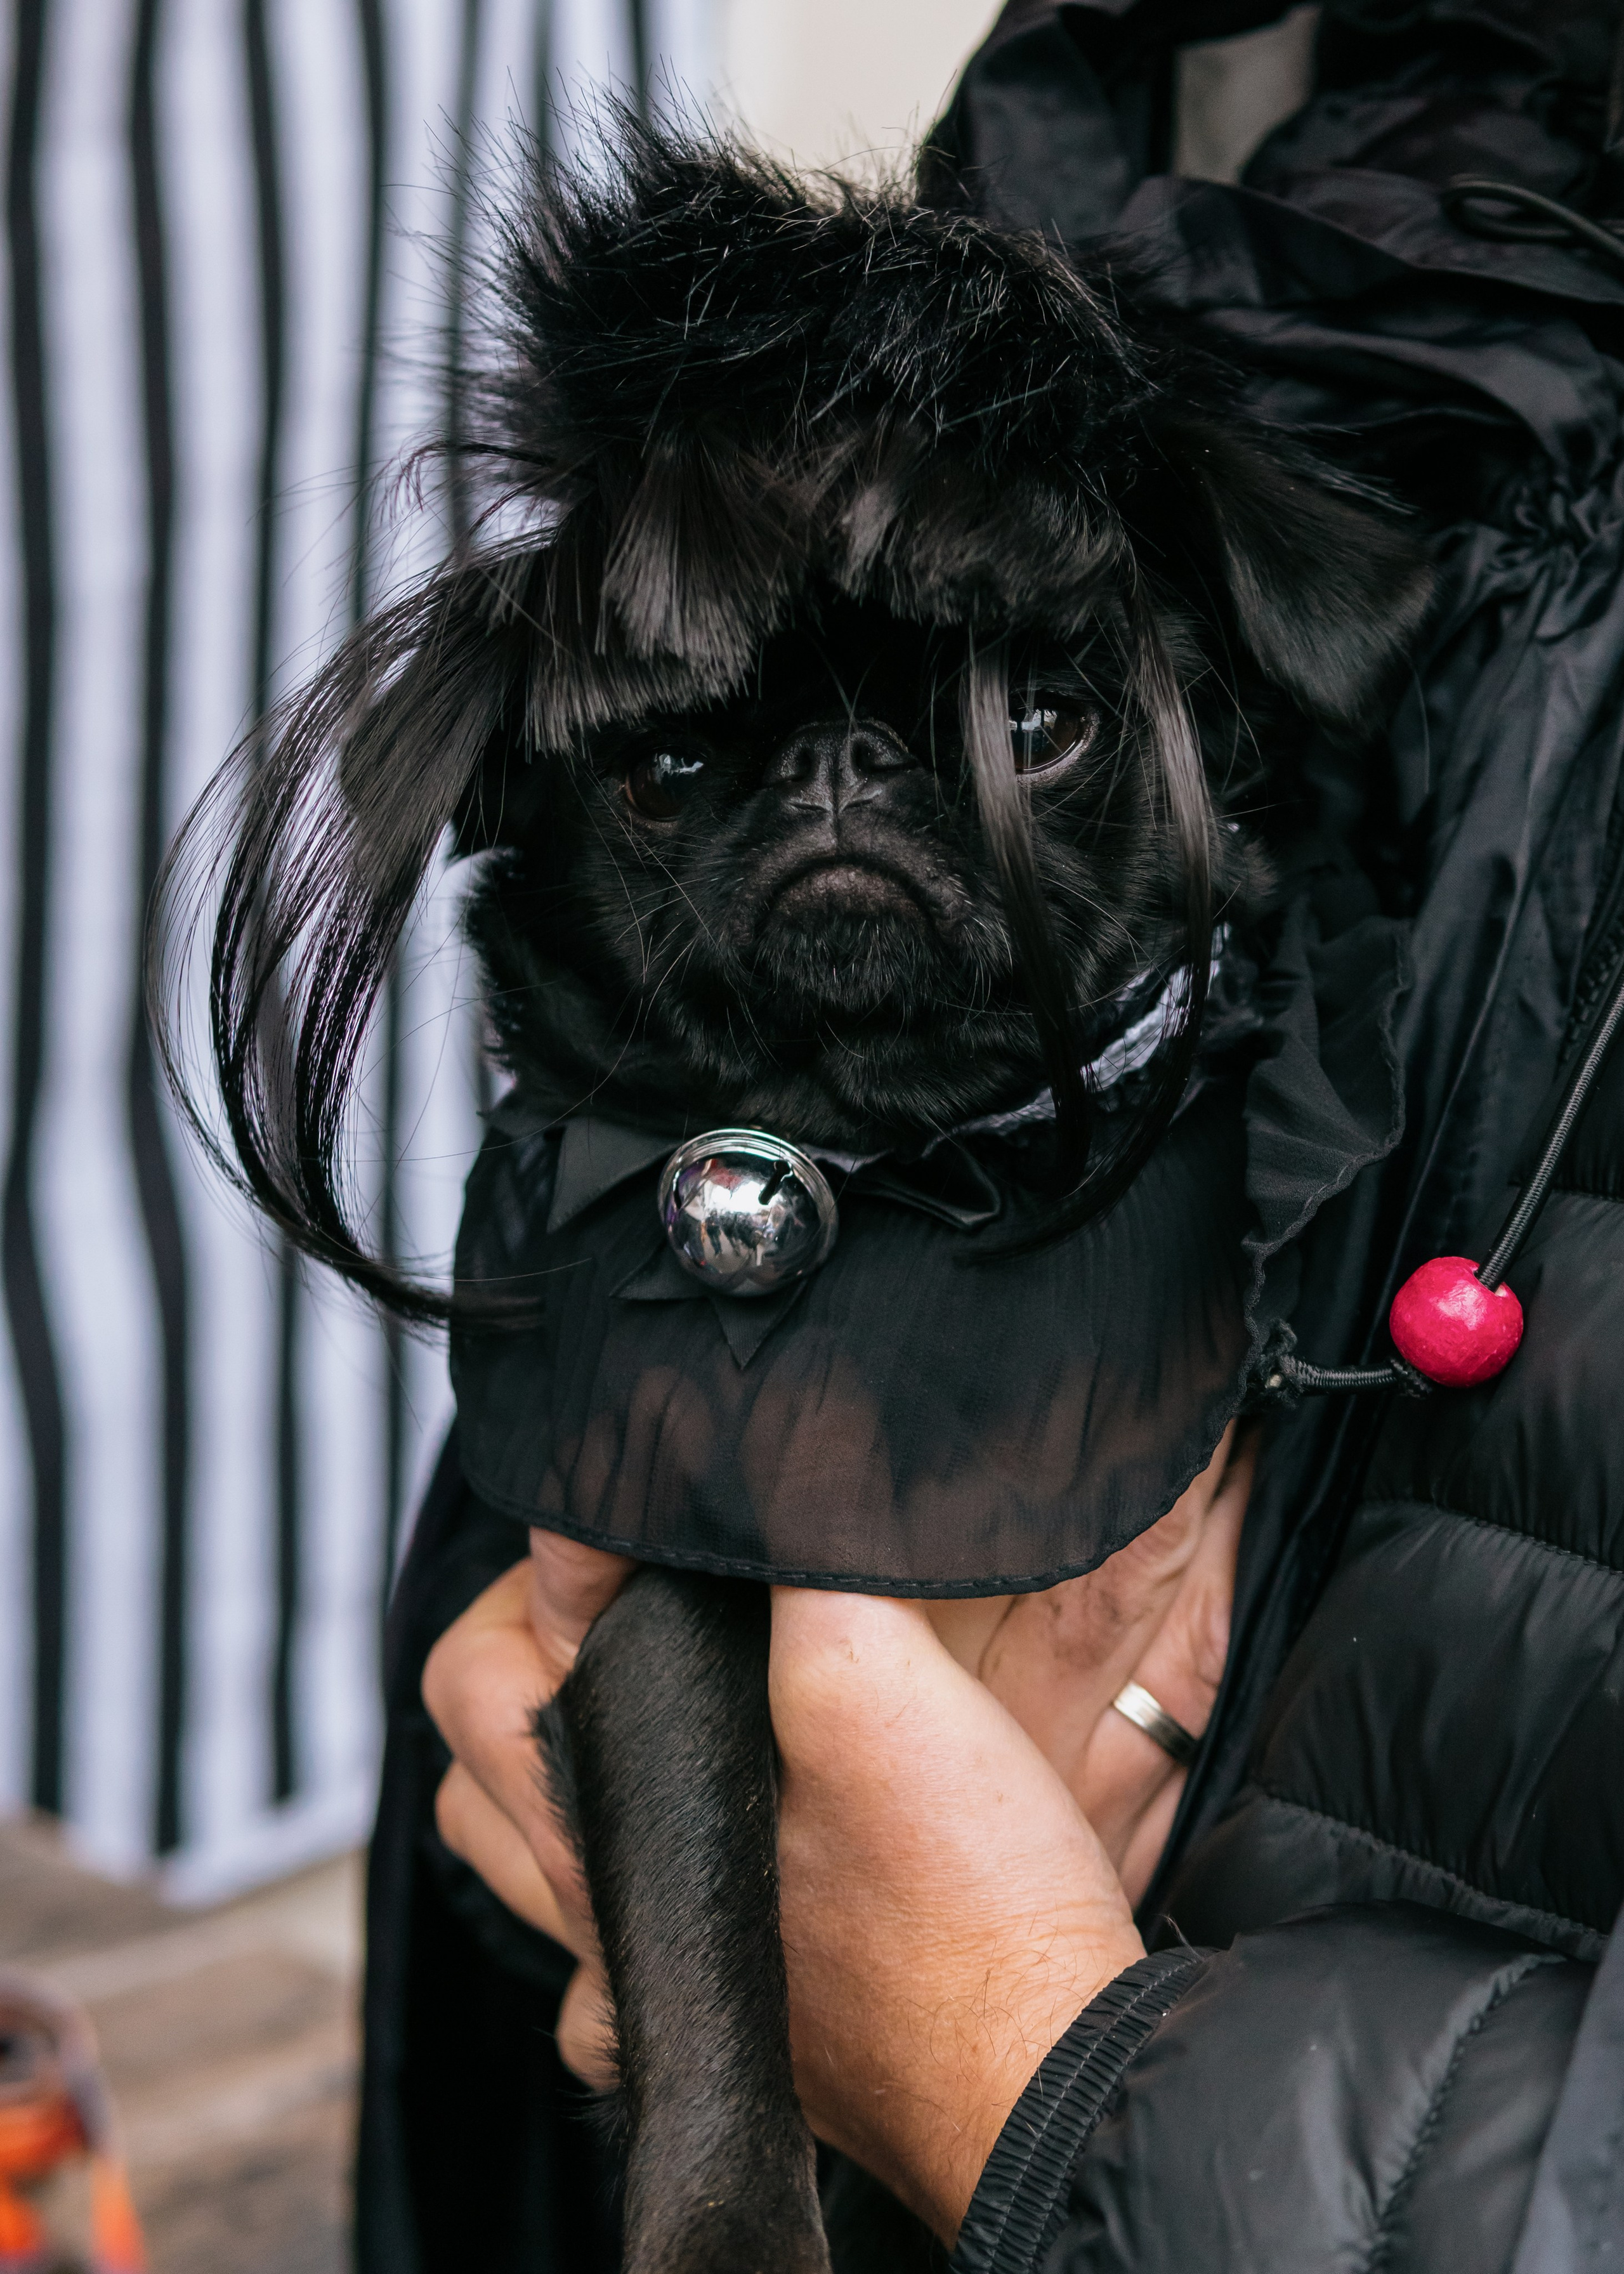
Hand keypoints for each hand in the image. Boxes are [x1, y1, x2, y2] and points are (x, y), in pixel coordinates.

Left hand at [426, 1429, 1253, 2190]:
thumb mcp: (874, 1678)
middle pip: (474, 1772)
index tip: (621, 1526)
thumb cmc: (962, 1905)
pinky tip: (727, 1834)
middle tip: (618, 1603)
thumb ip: (805, 1559)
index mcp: (610, 1821)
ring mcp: (663, 1985)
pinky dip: (646, 1880)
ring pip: (538, 1869)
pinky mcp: (739, 2022)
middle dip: (520, 1667)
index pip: (482, 1670)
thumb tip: (800, 1440)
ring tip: (659, 1698)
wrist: (1047, 2073)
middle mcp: (607, 1915)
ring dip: (573, 1774)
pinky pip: (624, 1953)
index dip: (545, 1567)